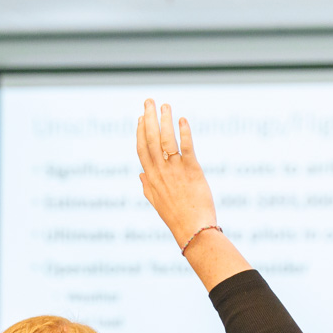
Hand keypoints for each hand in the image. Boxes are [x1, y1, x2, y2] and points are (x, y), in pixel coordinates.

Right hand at [134, 99, 248, 290]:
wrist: (193, 231)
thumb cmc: (177, 218)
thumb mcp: (157, 203)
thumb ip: (147, 187)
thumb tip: (140, 175)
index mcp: (151, 179)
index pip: (141, 150)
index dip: (139, 132)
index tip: (139, 118)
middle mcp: (160, 172)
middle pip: (150, 139)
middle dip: (148, 118)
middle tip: (149, 101)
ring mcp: (175, 170)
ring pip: (165, 139)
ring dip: (164, 120)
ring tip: (165, 105)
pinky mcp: (192, 170)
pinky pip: (186, 147)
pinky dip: (183, 132)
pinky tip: (182, 120)